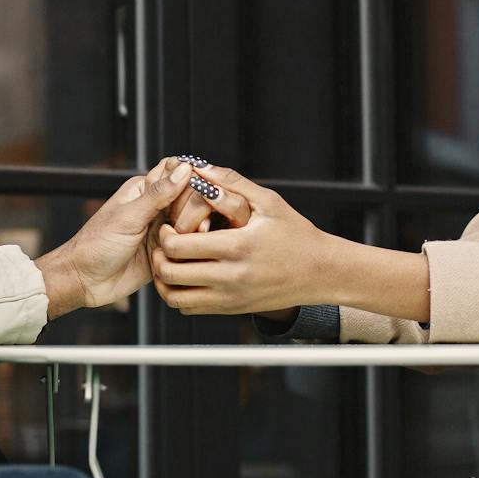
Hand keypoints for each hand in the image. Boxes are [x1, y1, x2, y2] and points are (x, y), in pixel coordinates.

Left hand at [37, 158, 191, 319]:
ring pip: (192, 221)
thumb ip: (158, 194)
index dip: (191, 178)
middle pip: (190, 196)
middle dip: (195, 209)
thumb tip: (184, 169)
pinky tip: (188, 253)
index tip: (199, 192)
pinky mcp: (166, 251)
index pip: (177, 171)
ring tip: (189, 239)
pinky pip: (187, 245)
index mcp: (144, 189)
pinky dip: (191, 248)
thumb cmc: (95, 245)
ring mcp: (162, 229)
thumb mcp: (128, 217)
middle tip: (188, 224)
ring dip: (194, 229)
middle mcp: (155, 207)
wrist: (85, 281)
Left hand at [150, 166, 337, 315]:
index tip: (168, 222)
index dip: (164, 233)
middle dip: (158, 254)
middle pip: (170, 273)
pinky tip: (185, 275)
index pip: (179, 246)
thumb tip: (200, 168)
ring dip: (164, 279)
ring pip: (175, 297)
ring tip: (168, 259)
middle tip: (162, 240)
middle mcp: (230, 277)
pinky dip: (179, 294)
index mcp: (237, 246)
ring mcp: (230, 297)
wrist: (320, 272)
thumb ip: (232, 182)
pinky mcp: (231, 309)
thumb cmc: (297, 234)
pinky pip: (190, 309)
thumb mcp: (269, 201)